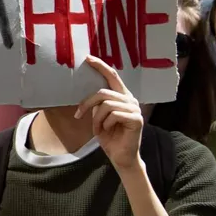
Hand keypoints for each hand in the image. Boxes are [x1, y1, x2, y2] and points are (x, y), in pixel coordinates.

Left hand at [74, 56, 143, 171]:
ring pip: (106, 105)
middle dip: (87, 103)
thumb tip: (90, 93)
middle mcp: (130, 99)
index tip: (88, 58)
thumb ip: (98, 104)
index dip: (101, 66)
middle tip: (78, 114)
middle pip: (103, 92)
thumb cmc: (110, 137)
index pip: (112, 77)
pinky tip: (107, 131)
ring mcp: (135, 109)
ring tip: (98, 128)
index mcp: (122, 96)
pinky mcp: (136, 119)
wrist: (121, 157)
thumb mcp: (99, 117)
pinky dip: (105, 124)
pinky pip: (113, 115)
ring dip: (97, 119)